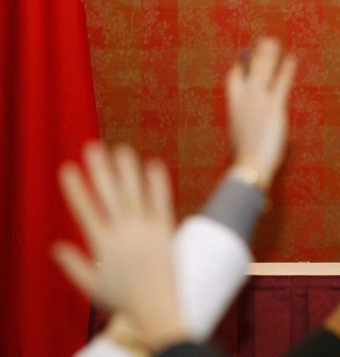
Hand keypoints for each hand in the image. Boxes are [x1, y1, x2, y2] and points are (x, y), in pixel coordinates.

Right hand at [52, 142, 185, 350]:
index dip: (76, 188)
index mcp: (102, 245)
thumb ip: (73, 265)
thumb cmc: (123, 300)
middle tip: (92, 148)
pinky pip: (162, 202)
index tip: (68, 168)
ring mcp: (145, 231)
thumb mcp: (92, 287)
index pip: (85, 210)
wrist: (156, 309)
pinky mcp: (165, 231)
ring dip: (127, 170)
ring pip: (135, 193)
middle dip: (99, 170)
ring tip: (121, 150)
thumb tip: (54, 247)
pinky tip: (154, 164)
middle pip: (109, 195)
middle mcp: (122, 233)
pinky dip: (158, 183)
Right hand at [228, 37, 296, 190]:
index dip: (239, 69)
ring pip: (262, 71)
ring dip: (268, 55)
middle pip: (248, 70)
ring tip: (273, 42)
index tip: (243, 62)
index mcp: (233, 108)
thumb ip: (246, 130)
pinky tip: (291, 59)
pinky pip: (281, 83)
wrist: (249, 165)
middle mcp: (243, 100)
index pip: (234, 81)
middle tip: (263, 42)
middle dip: (255, 55)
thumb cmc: (245, 160)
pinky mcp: (274, 107)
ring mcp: (258, 102)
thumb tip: (251, 130)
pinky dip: (286, 70)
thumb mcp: (240, 141)